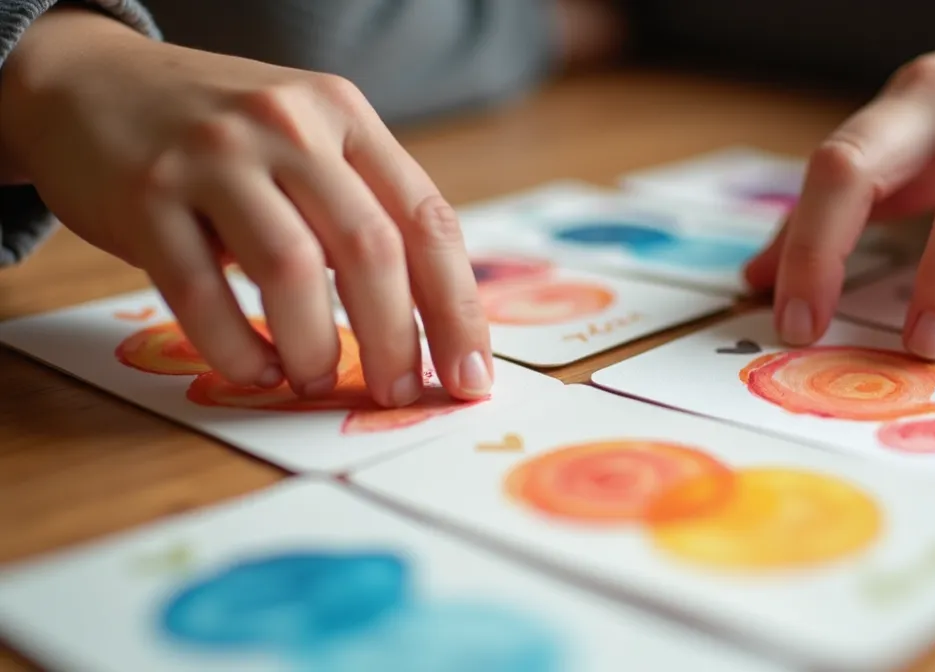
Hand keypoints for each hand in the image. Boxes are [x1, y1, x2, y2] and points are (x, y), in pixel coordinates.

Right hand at [0, 6, 493, 405]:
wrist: (89, 82)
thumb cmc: (221, 135)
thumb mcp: (307, 141)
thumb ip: (364, 208)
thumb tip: (430, 326)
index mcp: (345, 115)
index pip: (427, 220)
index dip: (457, 310)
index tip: (470, 377)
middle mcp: (288, 125)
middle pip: (370, 249)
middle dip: (396, 340)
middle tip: (398, 394)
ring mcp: (215, 156)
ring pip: (293, 270)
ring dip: (316, 345)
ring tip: (317, 378)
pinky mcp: (146, 195)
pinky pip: (201, 293)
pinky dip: (236, 348)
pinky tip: (256, 369)